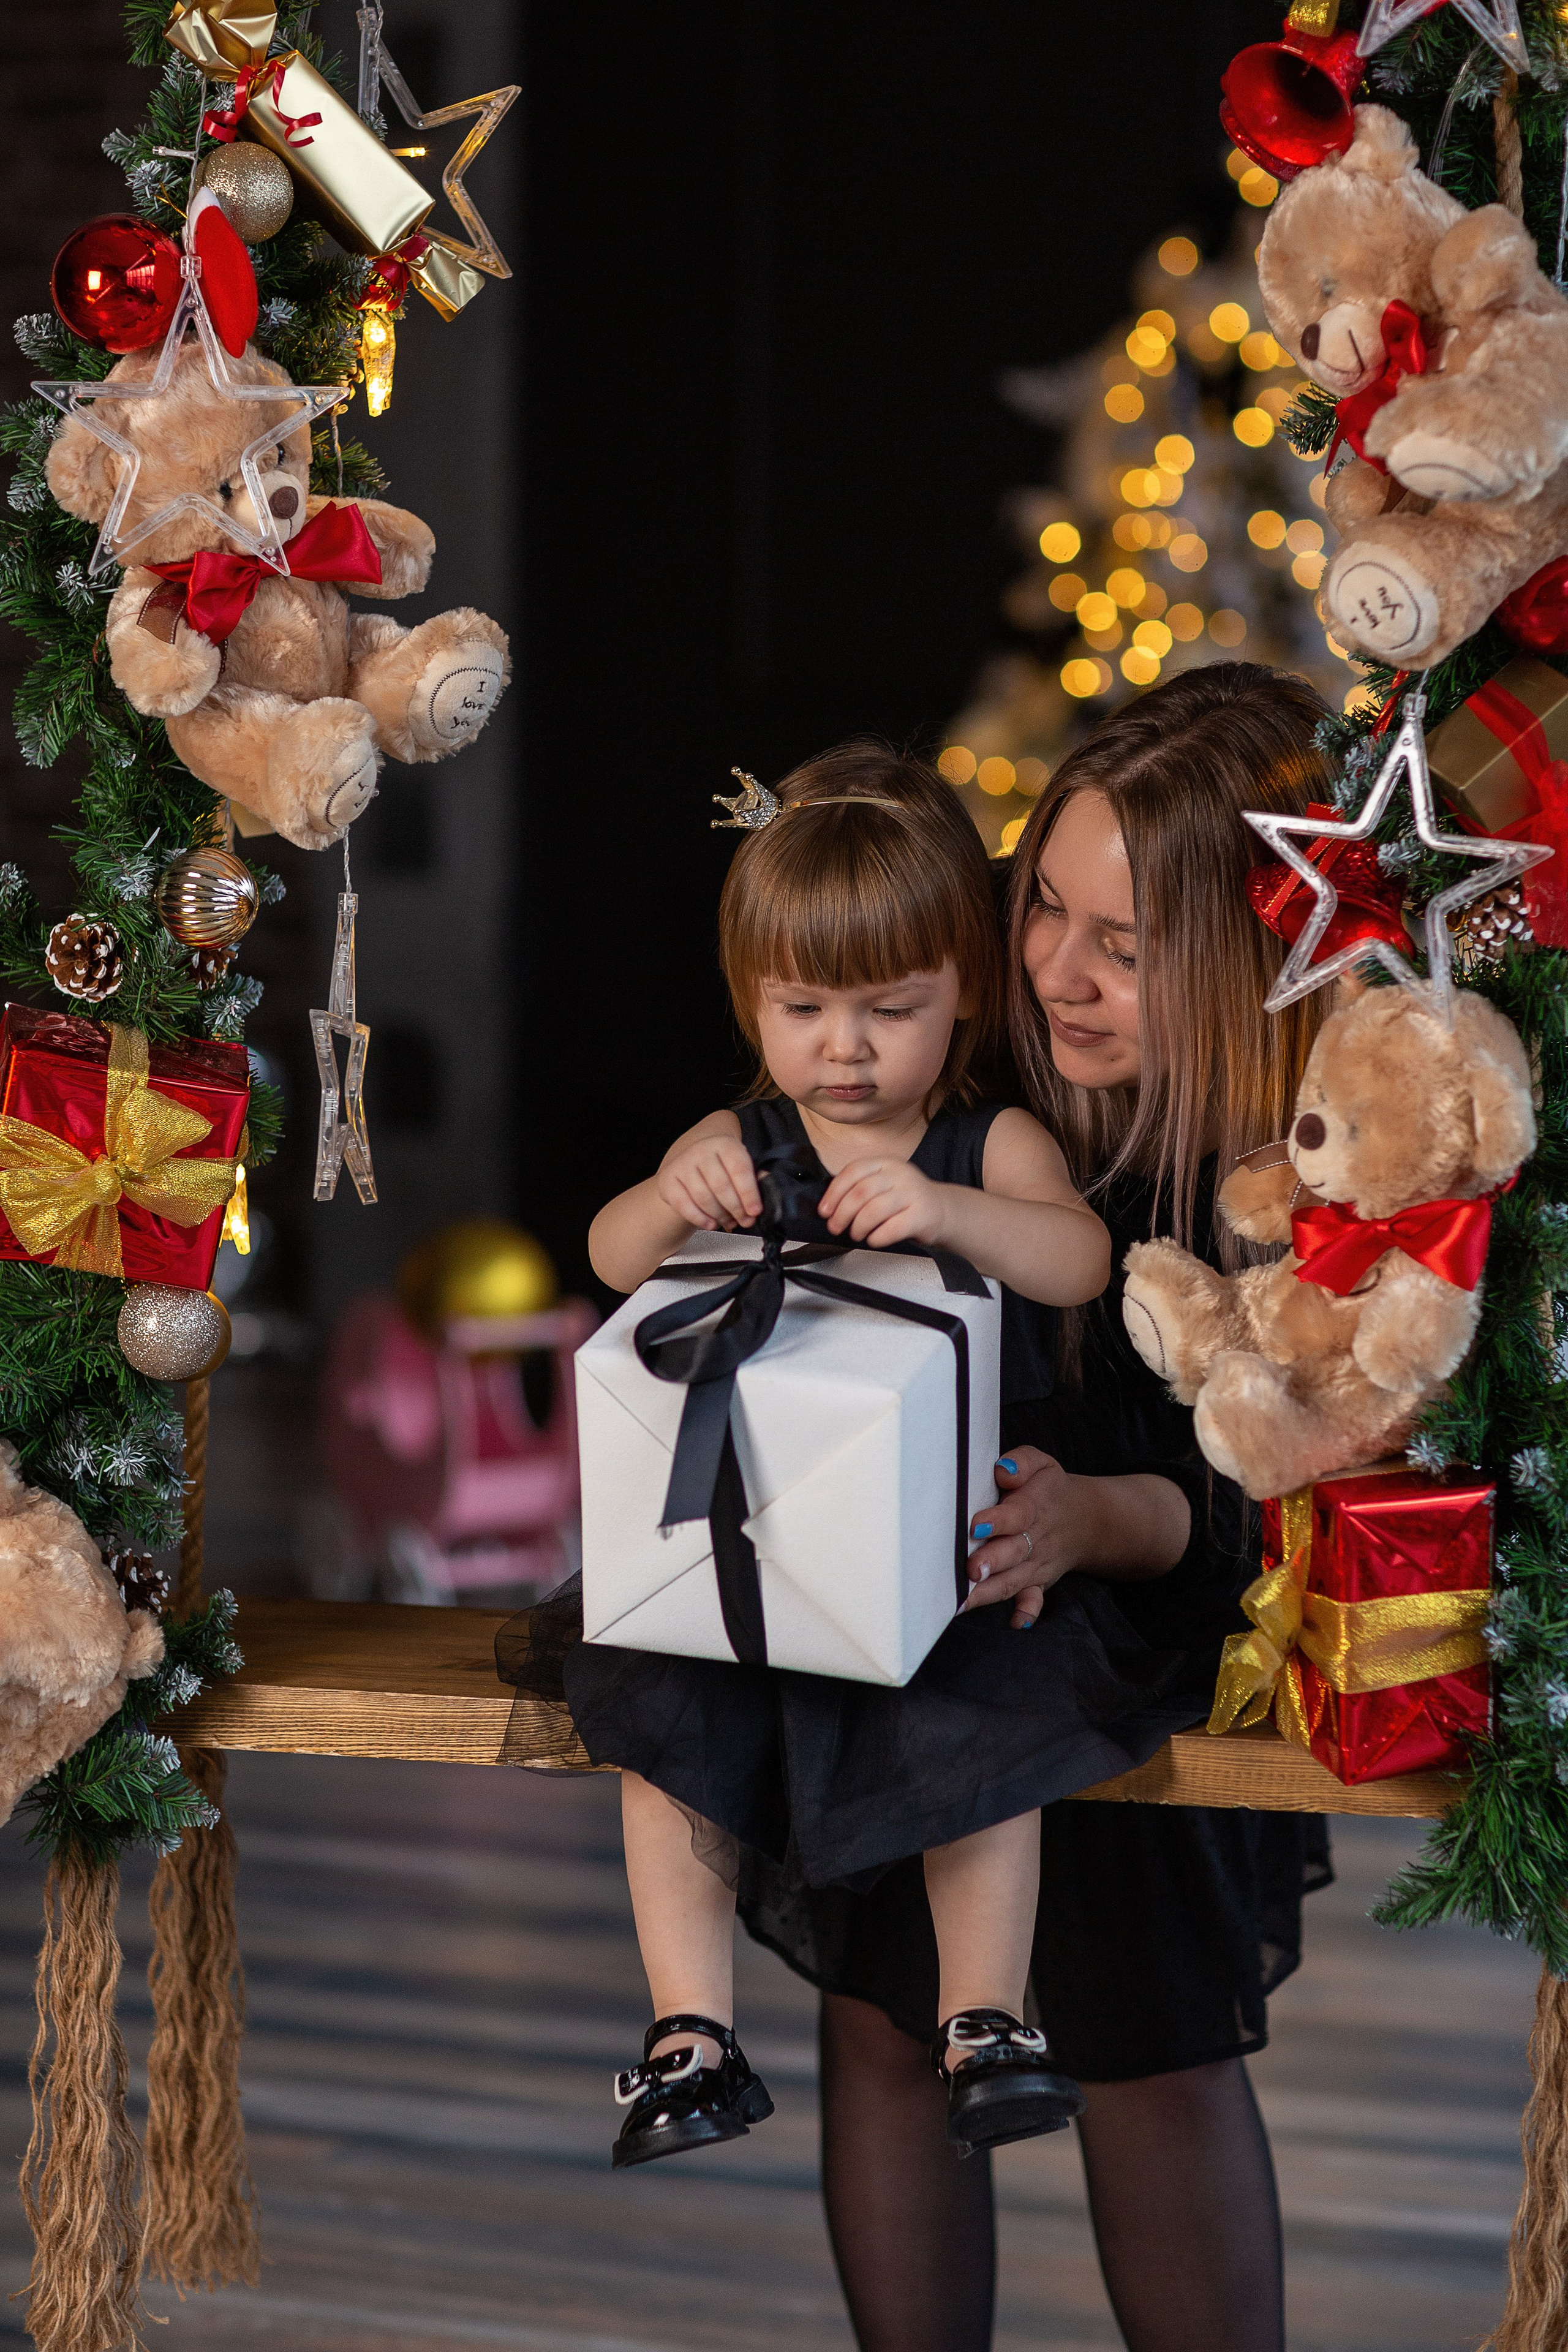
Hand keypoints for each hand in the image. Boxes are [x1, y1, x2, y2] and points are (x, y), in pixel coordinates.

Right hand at [657, 1135, 761, 1232]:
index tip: (755, 1211)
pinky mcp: (667, 1180)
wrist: (691, 1165)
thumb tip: (766, 1195)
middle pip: (721, 1185)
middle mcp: (701, 1151)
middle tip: (745, 1220)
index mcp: (724, 1144)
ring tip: (729, 1222)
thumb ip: (752, 1179)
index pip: (739, 1168)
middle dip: (736, 1208)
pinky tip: (711, 1224)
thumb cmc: (720, 1168)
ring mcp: (682, 1165)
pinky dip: (699, 1219)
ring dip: (720, 1215)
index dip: (749, 1193)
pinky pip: (684, 1205)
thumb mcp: (737, 1167)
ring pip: (703, 1197)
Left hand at [819, 1156, 945, 1248]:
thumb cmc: (905, 1201)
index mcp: (885, 1163)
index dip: (834, 1193)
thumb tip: (829, 1208)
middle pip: (861, 1192)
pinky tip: (874, 1239)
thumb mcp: (883, 1185)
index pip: (853, 1171)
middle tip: (836, 1227)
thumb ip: (859, 1189)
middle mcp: (900, 1174)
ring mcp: (913, 1193)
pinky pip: (894, 1228)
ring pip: (875, 1210)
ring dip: (859, 1227)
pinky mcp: (923, 1214)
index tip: (825, 1211)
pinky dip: (878, 1237)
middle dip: (842, 1213)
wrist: (941, 1210)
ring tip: (857, 1234)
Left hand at [964, 1448, 1104, 1630]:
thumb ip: (1022, 1462)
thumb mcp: (1040, 1464)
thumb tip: (1004, 1471)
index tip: (976, 1525)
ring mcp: (1037, 1563)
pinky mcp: (1039, 1581)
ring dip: (991, 1590)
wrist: (1085, 1519)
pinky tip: (1016, 1624)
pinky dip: (1028, 1612)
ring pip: (1013, 1579)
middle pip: (1014, 1551)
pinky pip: (1036, 1599)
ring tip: (965, 1599)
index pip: (1018, 1513)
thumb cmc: (1047, 1489)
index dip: (999, 1519)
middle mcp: (1035, 1538)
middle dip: (992, 1561)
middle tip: (970, 1569)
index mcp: (1034, 1505)